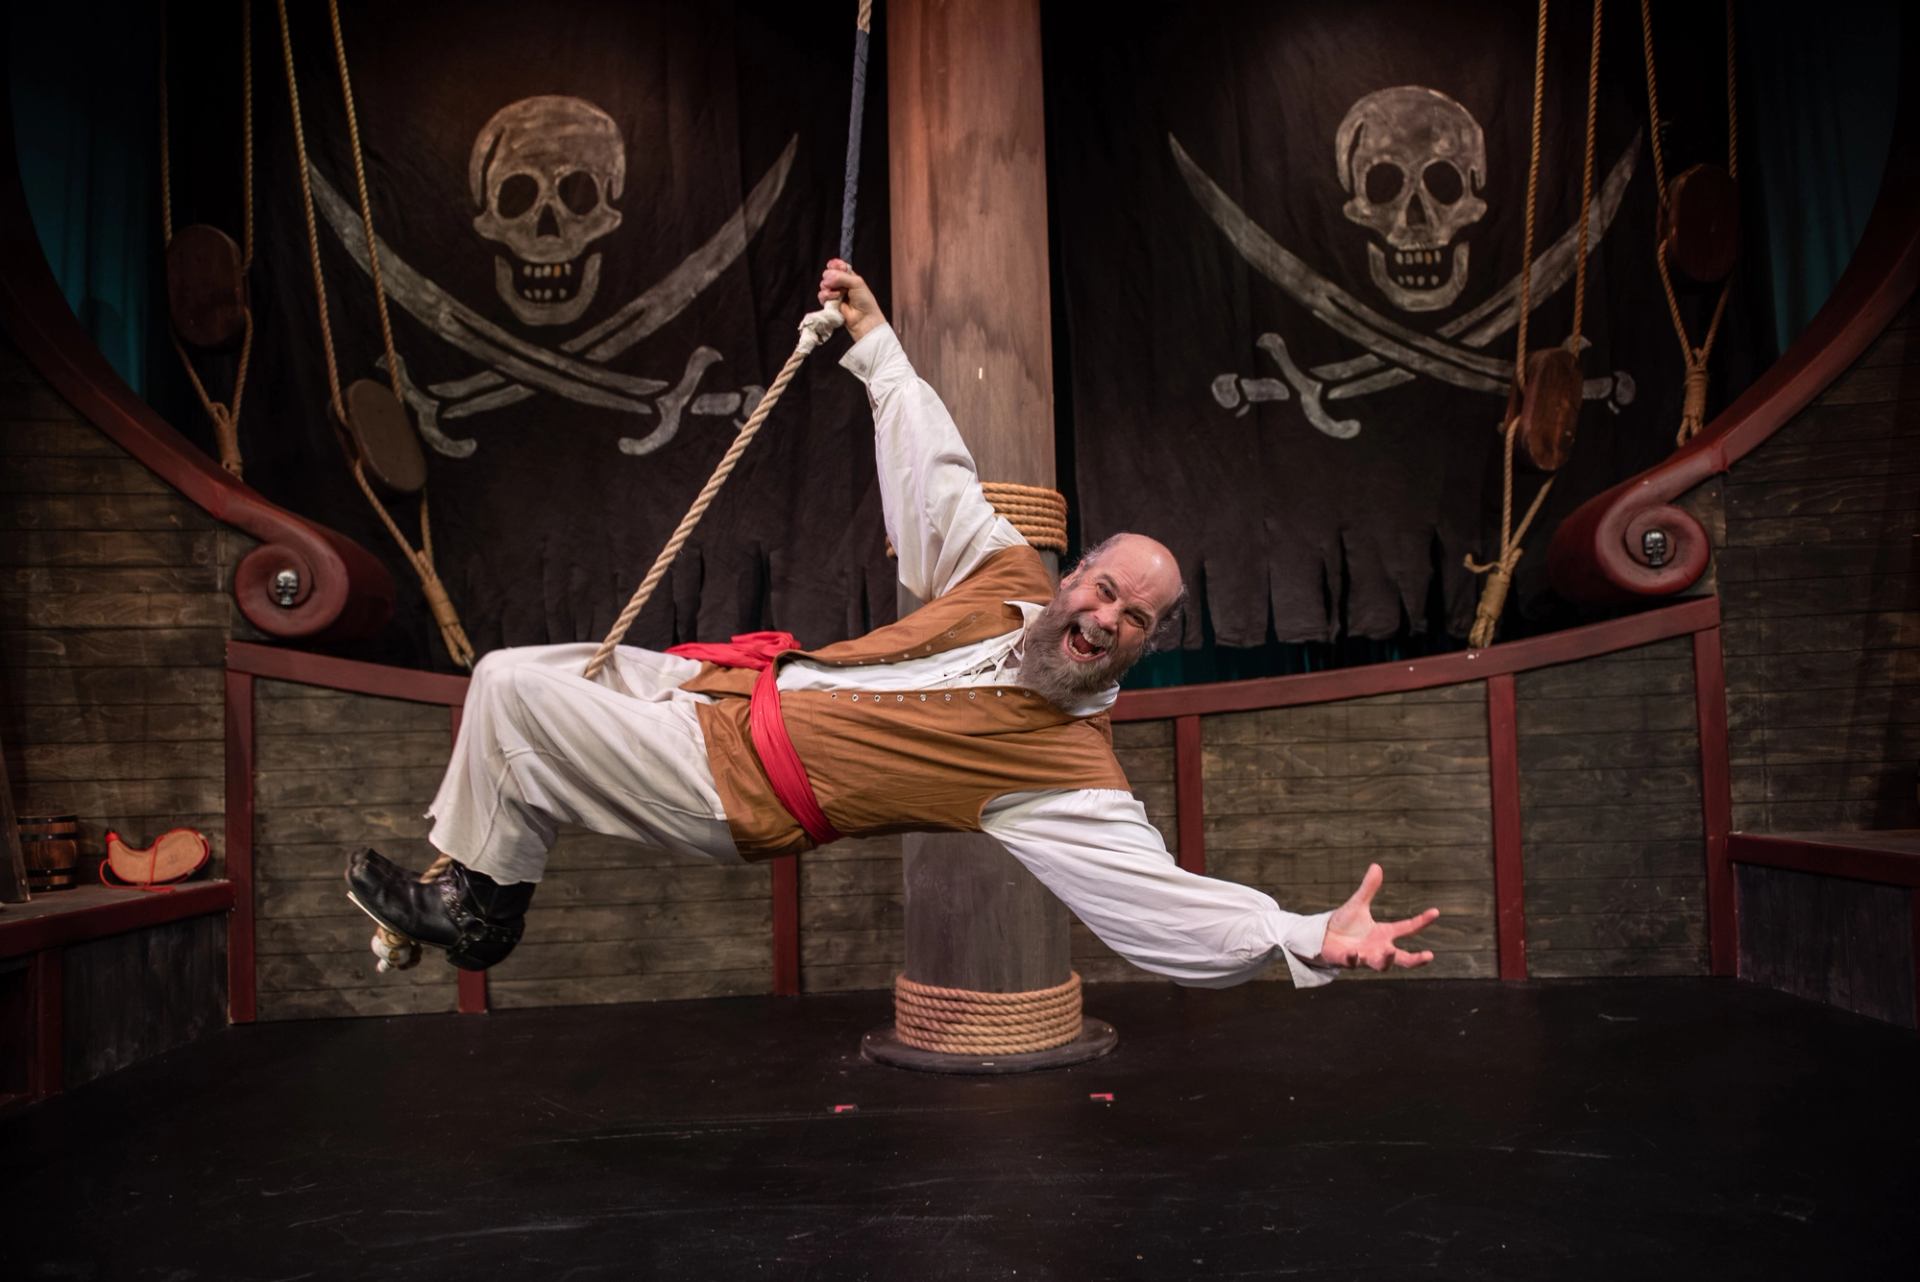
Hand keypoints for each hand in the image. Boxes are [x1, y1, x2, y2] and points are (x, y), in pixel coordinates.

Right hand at [819, 259, 884, 341]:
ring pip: (823, 284)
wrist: (863, 319)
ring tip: (838, 294)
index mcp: (849, 276)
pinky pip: (822, 296)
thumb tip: (827, 277)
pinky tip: (834, 298)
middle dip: (830, 277)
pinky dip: (826, 296)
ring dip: (829, 288)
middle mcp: (840, 284)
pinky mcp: (830, 303)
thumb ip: (841, 276)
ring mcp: (834, 294)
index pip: (838, 266)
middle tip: (838, 283)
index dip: (834, 265)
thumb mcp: (857, 283)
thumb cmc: (864, 301)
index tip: (832, 266)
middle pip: (828, 274)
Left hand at [1316, 863, 1438, 971]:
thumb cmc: (1345, 924)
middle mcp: (1379, 949)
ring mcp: (1365, 957)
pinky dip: (1353, 958)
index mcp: (1385, 934)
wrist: (1324, 937)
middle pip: (1403, 959)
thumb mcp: (1358, 904)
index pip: (1408, 928)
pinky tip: (1354, 953)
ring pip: (1380, 965)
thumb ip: (1368, 888)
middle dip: (1416, 959)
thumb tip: (1377, 866)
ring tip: (1389, 950)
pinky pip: (1352, 962)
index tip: (1436, 911)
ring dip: (1385, 959)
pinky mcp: (1347, 961)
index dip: (1422, 921)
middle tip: (1429, 955)